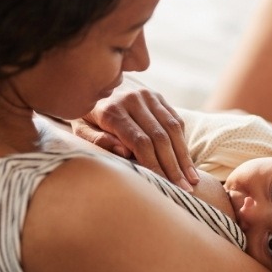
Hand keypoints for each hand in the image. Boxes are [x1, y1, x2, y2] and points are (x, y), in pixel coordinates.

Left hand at [71, 77, 199, 190]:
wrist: (94, 83)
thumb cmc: (86, 115)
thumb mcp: (80, 128)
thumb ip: (96, 140)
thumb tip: (124, 152)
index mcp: (112, 110)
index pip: (140, 141)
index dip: (154, 164)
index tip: (164, 184)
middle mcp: (133, 100)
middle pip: (160, 137)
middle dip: (173, 166)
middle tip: (185, 189)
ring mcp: (148, 96)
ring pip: (172, 128)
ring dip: (184, 156)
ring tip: (192, 179)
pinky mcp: (158, 96)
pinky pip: (175, 120)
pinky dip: (182, 142)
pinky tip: (187, 162)